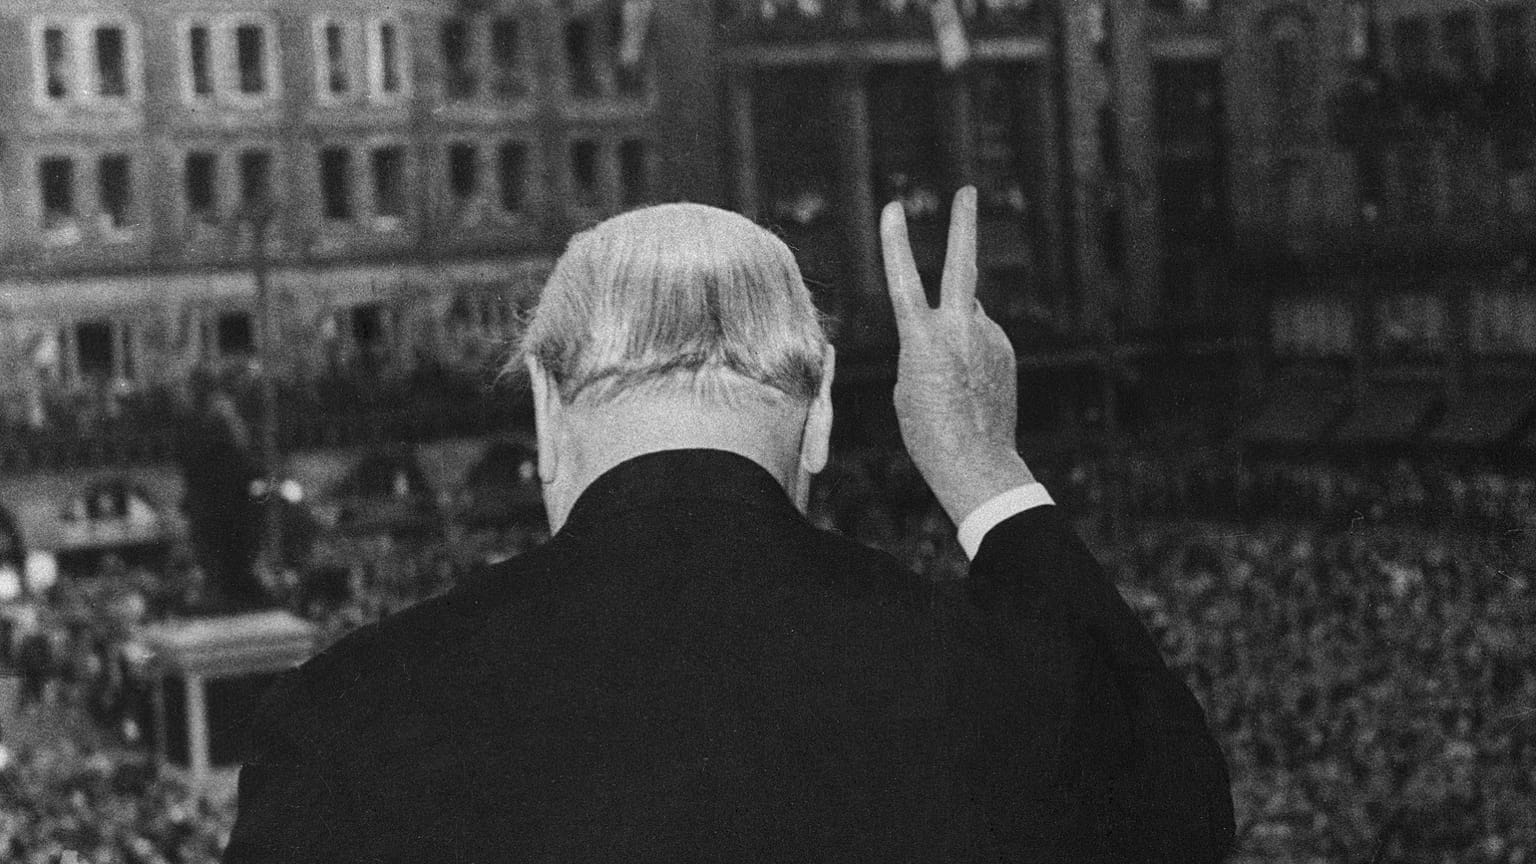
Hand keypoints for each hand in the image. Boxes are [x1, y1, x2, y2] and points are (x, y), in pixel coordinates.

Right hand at [880, 186, 1034, 525]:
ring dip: (956, 332)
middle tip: (967, 191)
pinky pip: (982, 337)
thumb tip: (962, 314)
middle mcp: (959, 328)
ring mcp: (987, 336)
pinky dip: (972, 352)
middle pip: (963, 264)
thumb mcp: (909, 382)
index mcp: (922, 338)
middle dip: (963, 224)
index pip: (903, 279)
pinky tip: (970, 386)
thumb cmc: (927, 429)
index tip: (892, 207)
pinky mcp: (1005, 349)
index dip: (895, 242)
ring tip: (952, 381)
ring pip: (968, 314)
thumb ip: (929, 339)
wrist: (975, 460)